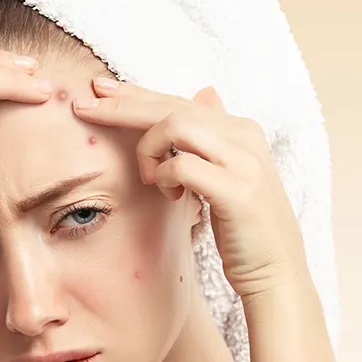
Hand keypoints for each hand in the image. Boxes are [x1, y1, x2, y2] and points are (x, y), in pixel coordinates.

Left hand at [73, 78, 308, 296]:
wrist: (277, 272)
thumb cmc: (245, 227)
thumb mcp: (229, 174)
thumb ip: (214, 136)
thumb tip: (205, 92)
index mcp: (240, 129)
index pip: (178, 101)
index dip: (135, 94)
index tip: (98, 89)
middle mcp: (244, 136)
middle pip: (171, 106)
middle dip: (121, 106)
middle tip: (83, 107)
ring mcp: (244, 162)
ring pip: (176, 125)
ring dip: (148, 149)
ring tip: (149, 176)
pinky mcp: (238, 191)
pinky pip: (182, 166)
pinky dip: (165, 176)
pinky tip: (169, 195)